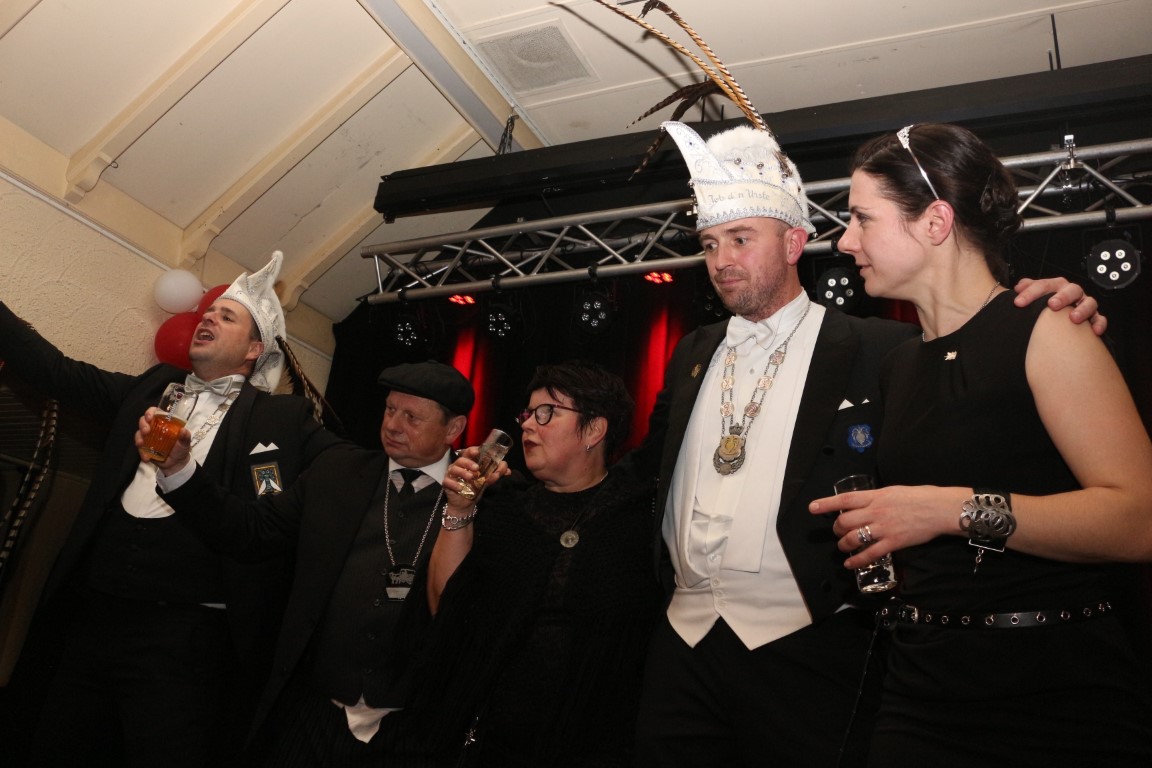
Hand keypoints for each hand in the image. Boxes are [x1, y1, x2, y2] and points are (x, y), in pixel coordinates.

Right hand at [135, 407, 191, 474]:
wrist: (176, 464)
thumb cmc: (181, 449)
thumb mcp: (185, 443)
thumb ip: (185, 437)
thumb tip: (184, 431)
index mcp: (164, 423)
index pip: (155, 412)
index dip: (150, 412)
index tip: (150, 417)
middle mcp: (154, 428)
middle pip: (144, 421)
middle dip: (143, 424)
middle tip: (146, 431)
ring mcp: (148, 438)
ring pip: (139, 433)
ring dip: (138, 437)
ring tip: (141, 444)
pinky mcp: (144, 447)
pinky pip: (139, 448)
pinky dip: (141, 452)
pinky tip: (146, 458)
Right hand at [443, 446, 508, 507]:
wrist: (466, 504)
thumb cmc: (475, 488)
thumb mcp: (487, 481)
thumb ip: (497, 474)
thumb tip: (508, 470)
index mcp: (468, 462)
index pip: (469, 452)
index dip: (473, 450)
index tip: (479, 451)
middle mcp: (459, 466)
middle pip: (461, 459)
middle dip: (468, 462)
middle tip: (477, 468)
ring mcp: (451, 474)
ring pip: (453, 468)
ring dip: (462, 472)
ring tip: (471, 478)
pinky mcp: (446, 483)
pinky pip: (447, 481)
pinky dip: (454, 484)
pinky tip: (461, 488)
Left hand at [809, 485, 966, 569]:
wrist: (940, 509)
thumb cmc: (919, 497)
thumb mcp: (893, 491)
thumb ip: (877, 498)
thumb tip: (864, 503)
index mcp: (875, 496)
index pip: (845, 499)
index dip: (827, 504)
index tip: (812, 508)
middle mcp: (876, 511)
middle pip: (845, 521)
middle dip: (836, 528)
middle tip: (838, 531)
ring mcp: (883, 528)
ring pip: (853, 538)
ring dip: (843, 545)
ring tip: (842, 547)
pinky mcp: (893, 543)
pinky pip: (870, 554)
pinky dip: (857, 560)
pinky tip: (850, 563)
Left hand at [1013, 277, 1105, 335]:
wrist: (1060, 312)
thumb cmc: (1047, 303)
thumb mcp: (1036, 294)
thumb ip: (1028, 288)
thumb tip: (1018, 287)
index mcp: (1056, 286)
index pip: (1043, 285)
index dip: (1031, 293)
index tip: (1018, 302)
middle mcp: (1072, 293)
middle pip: (1071, 290)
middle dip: (1062, 297)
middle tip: (1052, 304)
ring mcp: (1084, 304)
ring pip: (1089, 302)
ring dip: (1082, 310)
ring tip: (1073, 318)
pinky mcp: (1094, 316)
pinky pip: (1100, 318)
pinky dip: (1099, 323)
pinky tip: (1094, 331)